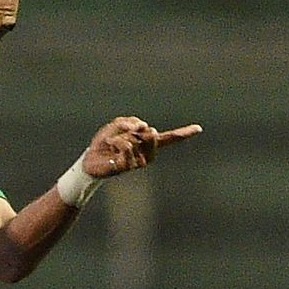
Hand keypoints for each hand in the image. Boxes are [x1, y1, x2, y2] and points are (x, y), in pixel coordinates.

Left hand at [81, 115, 201, 177]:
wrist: (90, 159)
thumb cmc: (104, 143)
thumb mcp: (115, 127)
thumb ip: (128, 122)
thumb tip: (142, 125)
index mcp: (147, 144)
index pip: (168, 138)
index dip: (183, 133)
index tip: (198, 128)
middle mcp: (147, 155)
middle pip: (151, 134)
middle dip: (134, 129)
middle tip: (120, 135)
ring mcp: (139, 162)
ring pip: (135, 139)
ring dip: (120, 136)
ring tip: (111, 143)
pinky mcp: (129, 167)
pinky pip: (126, 146)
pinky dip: (115, 141)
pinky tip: (110, 147)